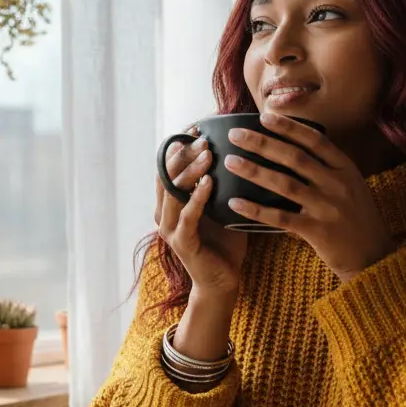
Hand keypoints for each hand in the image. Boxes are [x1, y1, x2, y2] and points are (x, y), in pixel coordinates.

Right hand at [155, 136, 248, 296]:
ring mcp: (170, 228)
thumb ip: (222, 182)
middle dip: (184, 152)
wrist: (223, 281)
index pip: (168, 166)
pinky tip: (210, 182)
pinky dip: (197, 197)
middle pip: (167, 174)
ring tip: (207, 153)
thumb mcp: (222, 205)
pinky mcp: (182, 243)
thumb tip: (241, 150)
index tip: (196, 125)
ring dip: (190, 170)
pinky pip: (187, 216)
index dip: (179, 144)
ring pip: (174, 192)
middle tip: (203, 136)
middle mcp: (164, 212)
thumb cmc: (225, 241)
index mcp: (170, 201)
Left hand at [224, 113, 396, 281]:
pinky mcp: (317, 231)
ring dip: (254, 171)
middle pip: (294, 157)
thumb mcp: (352, 185)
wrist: (374, 256)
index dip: (288, 127)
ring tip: (230, 162)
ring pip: (284, 184)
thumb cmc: (358, 218)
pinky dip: (256, 209)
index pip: (314, 140)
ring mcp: (327, 207)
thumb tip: (295, 146)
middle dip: (262, 143)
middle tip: (235, 134)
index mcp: (345, 168)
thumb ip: (329, 167)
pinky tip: (235, 203)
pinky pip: (280, 217)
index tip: (264, 117)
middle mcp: (337, 184)